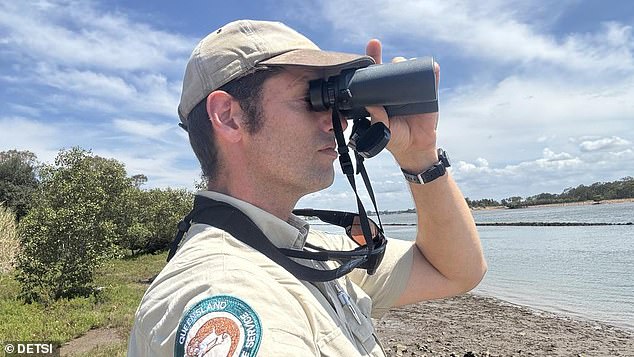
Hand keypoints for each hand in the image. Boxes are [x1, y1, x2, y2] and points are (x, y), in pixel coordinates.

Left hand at [365, 39, 440, 170]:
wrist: (414, 147)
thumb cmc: (395, 138)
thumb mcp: (382, 129)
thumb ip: (377, 118)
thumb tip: (371, 105)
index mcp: (382, 95)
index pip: (375, 74)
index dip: (373, 58)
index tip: (373, 44)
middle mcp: (396, 89)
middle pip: (393, 68)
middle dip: (390, 60)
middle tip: (388, 59)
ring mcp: (412, 90)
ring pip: (411, 70)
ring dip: (408, 63)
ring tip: (405, 66)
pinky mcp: (428, 94)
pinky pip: (431, 80)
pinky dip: (433, 71)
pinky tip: (432, 66)